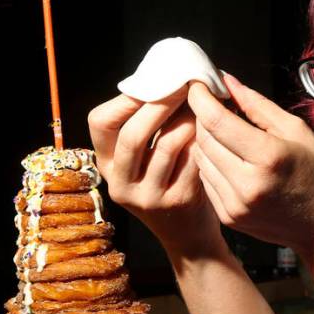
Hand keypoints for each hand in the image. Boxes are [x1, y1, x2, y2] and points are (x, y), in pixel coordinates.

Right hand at [87, 88, 221, 255]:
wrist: (188, 236)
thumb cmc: (169, 184)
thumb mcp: (144, 161)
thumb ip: (145, 128)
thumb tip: (163, 78)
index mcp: (107, 166)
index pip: (100, 123)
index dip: (125, 99)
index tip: (152, 81)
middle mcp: (121, 183)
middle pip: (132, 134)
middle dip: (159, 103)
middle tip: (182, 84)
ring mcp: (148, 196)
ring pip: (166, 145)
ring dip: (186, 118)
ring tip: (201, 103)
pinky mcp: (177, 202)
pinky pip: (191, 160)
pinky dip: (202, 139)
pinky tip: (213, 127)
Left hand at [188, 73, 313, 261]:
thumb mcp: (297, 131)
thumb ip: (258, 105)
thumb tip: (227, 81)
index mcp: (269, 157)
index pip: (217, 121)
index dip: (201, 98)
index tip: (198, 84)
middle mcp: (248, 184)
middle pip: (204, 138)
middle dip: (204, 116)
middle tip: (216, 106)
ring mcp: (235, 205)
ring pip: (200, 159)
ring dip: (207, 140)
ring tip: (226, 134)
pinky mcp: (229, 217)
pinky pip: (206, 180)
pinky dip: (213, 164)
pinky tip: (231, 159)